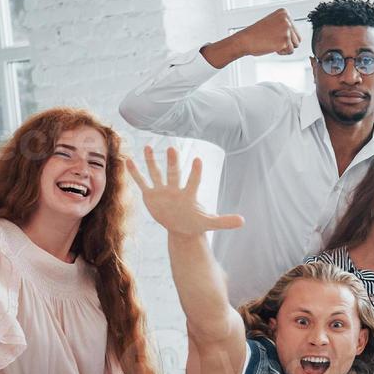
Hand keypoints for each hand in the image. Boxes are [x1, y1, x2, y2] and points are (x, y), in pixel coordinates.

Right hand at [125, 146, 244, 237]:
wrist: (182, 227)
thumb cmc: (196, 222)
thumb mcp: (210, 223)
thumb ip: (225, 221)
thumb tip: (244, 221)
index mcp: (189, 195)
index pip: (193, 181)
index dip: (195, 172)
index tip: (198, 160)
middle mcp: (175, 189)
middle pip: (173, 173)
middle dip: (172, 162)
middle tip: (172, 147)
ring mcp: (162, 191)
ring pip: (156, 173)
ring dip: (151, 161)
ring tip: (148, 146)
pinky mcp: (151, 195)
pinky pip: (142, 182)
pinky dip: (135, 173)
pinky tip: (128, 160)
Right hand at [240, 8, 300, 56]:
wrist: (246, 40)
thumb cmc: (257, 34)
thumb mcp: (273, 23)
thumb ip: (285, 25)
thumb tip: (297, 35)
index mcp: (284, 12)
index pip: (295, 30)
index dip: (285, 36)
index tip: (274, 33)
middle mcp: (287, 19)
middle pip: (298, 38)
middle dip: (288, 43)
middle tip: (274, 40)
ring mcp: (287, 30)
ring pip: (296, 45)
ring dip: (285, 48)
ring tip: (273, 43)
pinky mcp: (285, 40)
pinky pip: (290, 52)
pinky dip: (282, 52)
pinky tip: (272, 46)